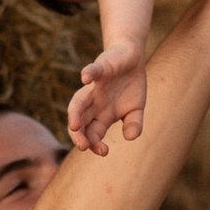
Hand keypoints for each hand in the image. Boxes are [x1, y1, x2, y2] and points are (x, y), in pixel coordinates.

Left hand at [68, 40, 147, 154]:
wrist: (130, 58)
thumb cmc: (130, 86)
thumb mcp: (136, 109)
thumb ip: (134, 124)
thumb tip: (130, 137)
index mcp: (101, 115)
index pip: (91, 133)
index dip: (94, 144)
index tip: (103, 151)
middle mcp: (93, 103)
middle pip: (80, 121)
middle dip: (78, 135)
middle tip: (83, 146)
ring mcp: (94, 86)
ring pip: (78, 101)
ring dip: (74, 113)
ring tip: (74, 125)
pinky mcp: (100, 67)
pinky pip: (92, 71)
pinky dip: (88, 73)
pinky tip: (85, 78)